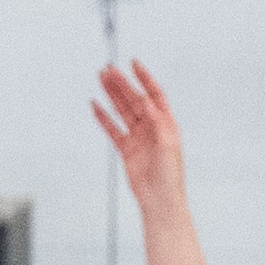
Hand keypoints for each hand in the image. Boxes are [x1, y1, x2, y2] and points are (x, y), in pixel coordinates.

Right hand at [90, 60, 186, 215]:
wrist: (159, 200)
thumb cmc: (169, 176)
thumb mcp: (166, 144)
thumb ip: (157, 121)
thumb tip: (147, 101)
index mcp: (166, 125)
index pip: (155, 95)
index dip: (145, 79)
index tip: (133, 64)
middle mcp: (152, 129)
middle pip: (135, 100)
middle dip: (122, 84)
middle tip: (108, 70)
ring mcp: (138, 138)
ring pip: (122, 111)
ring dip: (112, 95)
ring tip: (101, 79)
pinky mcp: (126, 149)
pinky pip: (112, 129)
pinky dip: (103, 117)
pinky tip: (95, 105)